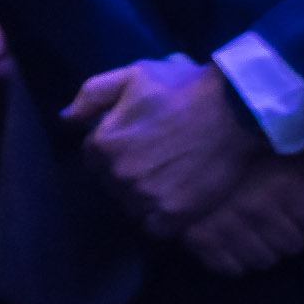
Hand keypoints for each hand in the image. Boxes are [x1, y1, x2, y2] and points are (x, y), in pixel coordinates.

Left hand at [64, 53, 268, 234]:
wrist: (237, 110)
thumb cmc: (185, 88)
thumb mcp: (133, 75)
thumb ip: (92, 95)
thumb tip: (65, 119)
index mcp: (104, 143)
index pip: (93, 158)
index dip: (113, 149)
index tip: (137, 141)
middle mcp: (119, 174)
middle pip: (112, 184)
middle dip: (127, 172)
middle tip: (157, 157)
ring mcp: (147, 196)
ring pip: (131, 206)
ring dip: (143, 196)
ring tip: (169, 176)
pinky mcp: (175, 214)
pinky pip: (154, 227)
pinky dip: (161, 218)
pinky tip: (177, 198)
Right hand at [160, 152, 303, 277]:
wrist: (183, 143)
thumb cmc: (244, 149)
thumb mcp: (287, 153)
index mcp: (282, 184)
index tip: (297, 208)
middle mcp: (257, 208)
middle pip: (293, 246)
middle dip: (289, 234)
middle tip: (274, 220)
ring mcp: (226, 226)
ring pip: (264, 261)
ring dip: (263, 250)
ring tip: (253, 232)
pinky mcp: (198, 239)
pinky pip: (228, 269)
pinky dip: (233, 261)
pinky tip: (231, 243)